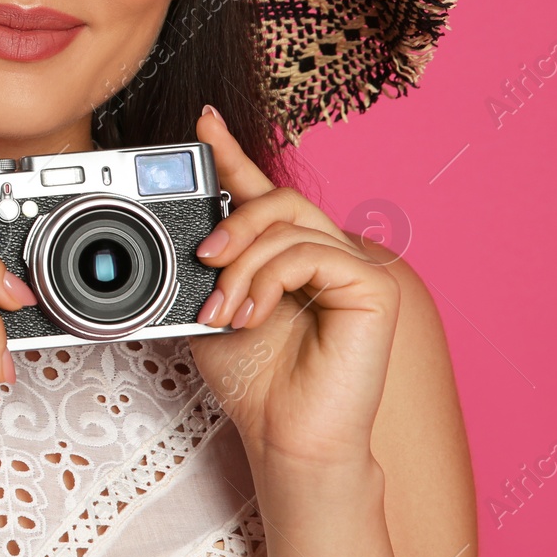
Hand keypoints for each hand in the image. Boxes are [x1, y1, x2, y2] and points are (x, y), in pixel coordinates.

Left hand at [186, 106, 400, 467]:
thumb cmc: (254, 382)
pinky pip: (311, 252)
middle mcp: (323, 252)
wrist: (284, 436)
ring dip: (242, 264)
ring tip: (224, 309)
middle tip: (203, 259)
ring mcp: (354, 267)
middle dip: (231, 220)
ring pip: (288, 224)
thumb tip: (182, 233)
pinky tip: (254, 315)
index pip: (261, 190)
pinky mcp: (374, 288)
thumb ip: (206, 265)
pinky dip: (270, 279)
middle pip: (277, 197)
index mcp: (285, 254)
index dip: (232, 152)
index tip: (202, 121)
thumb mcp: (211, 307)